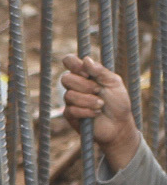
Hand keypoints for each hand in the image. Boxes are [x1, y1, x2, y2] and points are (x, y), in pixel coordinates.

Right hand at [61, 54, 143, 172]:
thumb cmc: (118, 102)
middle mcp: (75, 86)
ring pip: (69, 95)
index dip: (73, 64)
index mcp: (85, 74)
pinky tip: (96, 114)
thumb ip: (100, 71)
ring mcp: (71, 100)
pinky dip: (87, 111)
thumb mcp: (114, 82)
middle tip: (98, 90)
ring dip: (89, 100)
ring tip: (101, 105)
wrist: (119, 124)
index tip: (86, 72)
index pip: (69, 61)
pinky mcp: (70, 114)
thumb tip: (85, 59)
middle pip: (66, 78)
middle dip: (85, 85)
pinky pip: (72, 109)